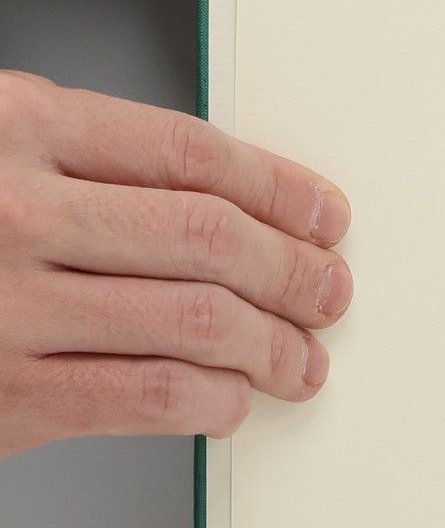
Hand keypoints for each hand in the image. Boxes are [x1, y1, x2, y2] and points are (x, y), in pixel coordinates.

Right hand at [0, 71, 351, 456]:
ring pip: (195, 320)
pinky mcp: (0, 394)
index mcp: (16, 126)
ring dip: (273, 345)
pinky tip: (232, 399)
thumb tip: (231, 199)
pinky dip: (213, 400)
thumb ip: (88, 159)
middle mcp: (13, 210)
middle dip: (294, 271)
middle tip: (329, 290)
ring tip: (301, 356)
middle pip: (208, 239)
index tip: (324, 215)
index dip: (280, 189)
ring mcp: (4, 306)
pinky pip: (144, 395)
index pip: (192, 155)